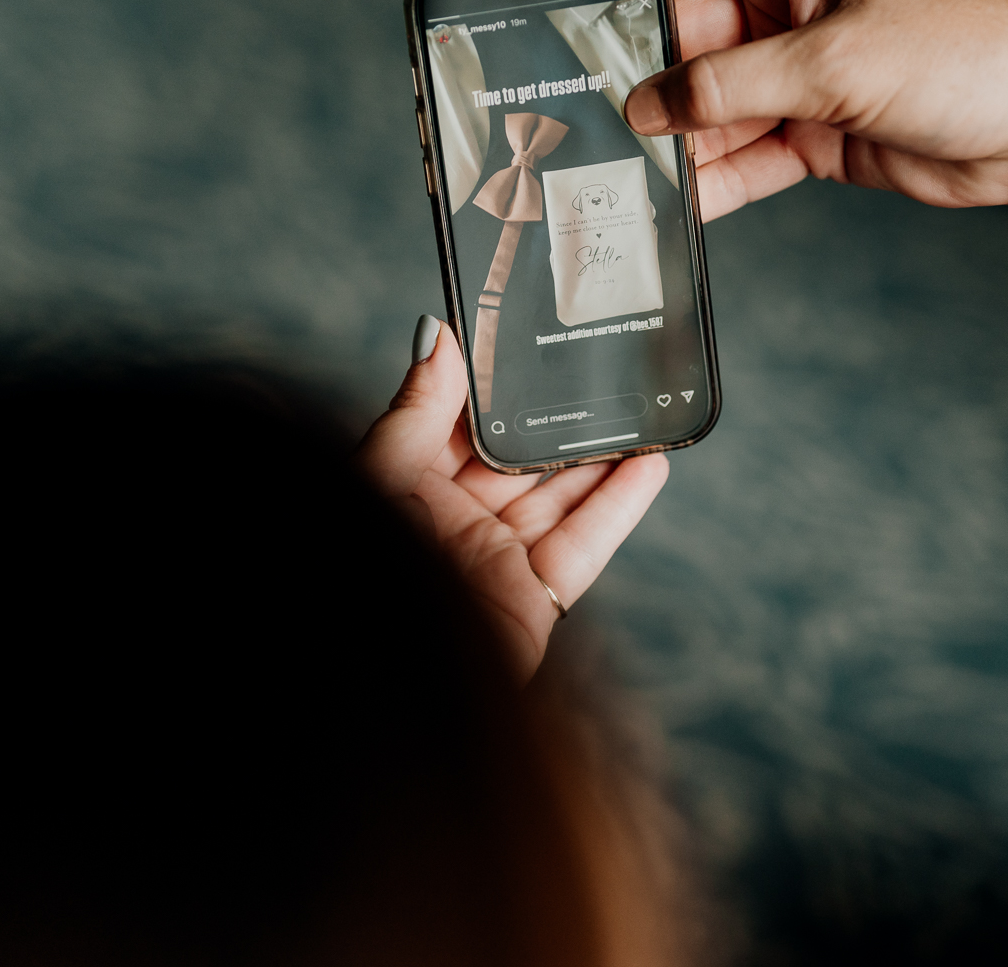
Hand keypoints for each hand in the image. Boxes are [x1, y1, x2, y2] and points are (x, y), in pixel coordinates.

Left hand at [357, 316, 668, 680]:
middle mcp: (451, 522)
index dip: (493, 389)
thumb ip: (415, 409)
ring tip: (642, 409)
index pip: (458, 425)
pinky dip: (618, 507)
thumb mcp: (378, 472)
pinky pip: (583, 546)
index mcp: (404, 486)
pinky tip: (649, 467)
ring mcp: (494, 561)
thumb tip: (436, 334)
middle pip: (518, 461)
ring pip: (558, 498)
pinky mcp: (532, 600)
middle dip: (559, 420)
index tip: (528, 342)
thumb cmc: (358, 562)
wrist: (372, 673)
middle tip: (599, 370)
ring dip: (601, 458)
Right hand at [626, 0, 1007, 218]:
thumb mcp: (832, 62)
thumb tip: (649, 107)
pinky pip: (746, 155)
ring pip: (712, 105)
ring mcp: (801, 73)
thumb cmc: (966, 53)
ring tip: (637, 174)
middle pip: (687, 35)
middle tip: (610, 123)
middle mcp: (789, 7)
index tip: (610, 21)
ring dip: (679, 140)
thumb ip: (729, 86)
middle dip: (650, 79)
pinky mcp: (817, 132)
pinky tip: (684, 204)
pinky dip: (716, 180)